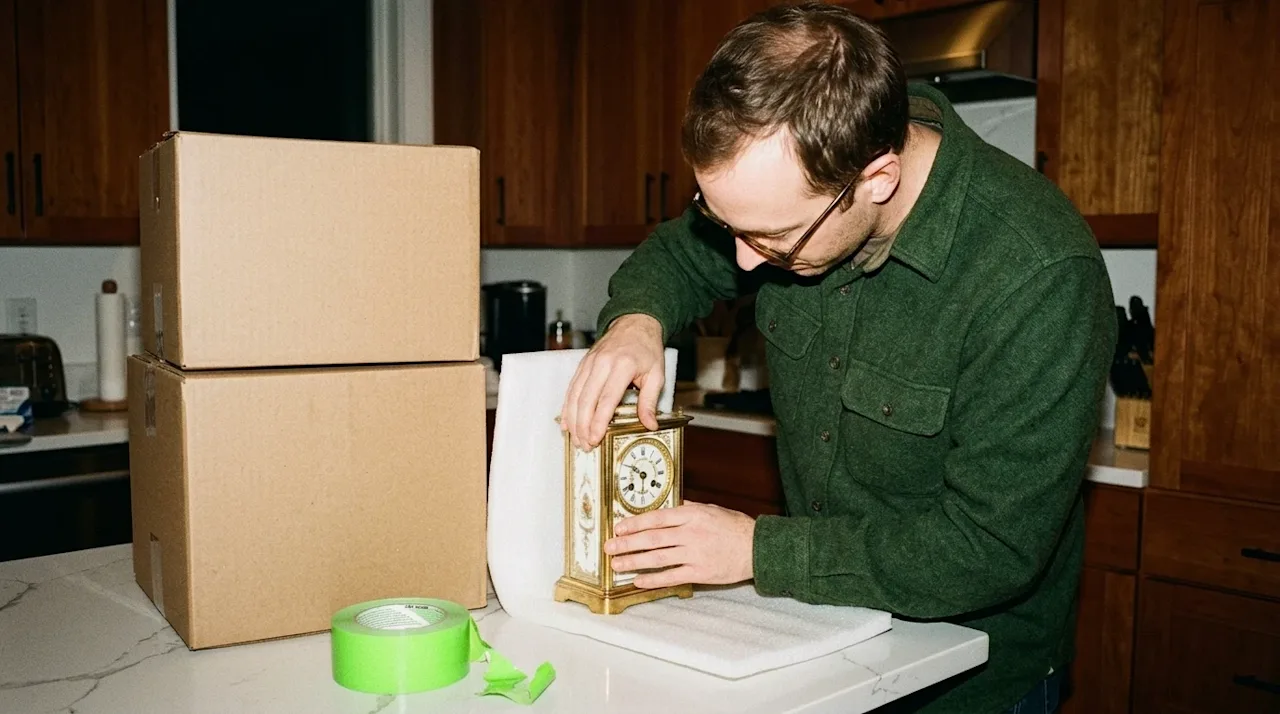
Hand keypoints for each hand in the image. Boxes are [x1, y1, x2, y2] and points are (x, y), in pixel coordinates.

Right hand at [560, 314, 664, 449]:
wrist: (635, 323)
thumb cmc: (647, 349)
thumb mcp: (657, 374)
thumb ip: (650, 401)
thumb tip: (649, 424)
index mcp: (623, 366)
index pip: (607, 399)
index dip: (599, 422)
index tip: (595, 438)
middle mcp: (602, 364)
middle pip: (586, 400)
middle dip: (583, 426)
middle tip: (585, 445)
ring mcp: (590, 363)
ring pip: (575, 395)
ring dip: (573, 420)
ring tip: (576, 439)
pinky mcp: (583, 364)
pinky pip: (571, 388)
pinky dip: (567, 406)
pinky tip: (566, 422)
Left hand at [603, 501, 755, 588]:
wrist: (757, 548)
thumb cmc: (735, 527)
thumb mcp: (711, 509)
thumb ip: (688, 508)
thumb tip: (667, 506)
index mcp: (692, 515)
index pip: (657, 518)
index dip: (635, 523)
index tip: (619, 527)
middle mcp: (691, 533)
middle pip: (652, 538)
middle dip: (627, 543)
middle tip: (609, 547)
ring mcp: (695, 554)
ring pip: (658, 557)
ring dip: (634, 561)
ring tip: (617, 564)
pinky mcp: (700, 572)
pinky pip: (672, 576)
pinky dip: (653, 579)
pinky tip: (638, 581)